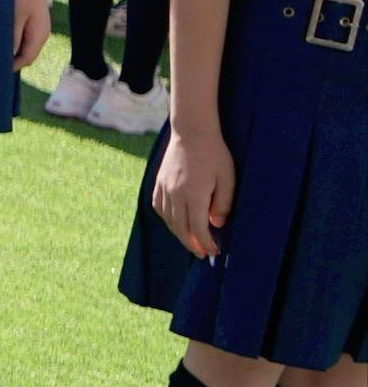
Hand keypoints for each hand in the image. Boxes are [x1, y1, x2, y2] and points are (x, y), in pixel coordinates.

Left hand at [12, 0, 51, 70]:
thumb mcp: (14, 18)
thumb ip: (13, 38)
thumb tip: (9, 56)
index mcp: (38, 37)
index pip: (26, 59)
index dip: (12, 66)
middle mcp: (42, 36)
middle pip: (28, 56)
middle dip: (14, 61)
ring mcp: (41, 30)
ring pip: (28, 48)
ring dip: (15, 52)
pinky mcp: (37, 24)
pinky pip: (28, 40)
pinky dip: (18, 44)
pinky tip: (7, 41)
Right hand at [154, 125, 230, 258]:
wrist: (191, 132)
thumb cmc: (215, 154)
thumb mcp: (227, 178)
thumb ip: (222, 203)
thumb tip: (215, 224)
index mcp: (193, 195)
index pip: (198, 228)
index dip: (205, 243)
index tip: (213, 252)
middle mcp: (175, 195)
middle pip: (180, 228)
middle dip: (191, 244)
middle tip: (201, 253)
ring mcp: (164, 189)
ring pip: (168, 220)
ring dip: (179, 234)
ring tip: (190, 240)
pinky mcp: (158, 183)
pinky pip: (159, 208)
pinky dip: (167, 219)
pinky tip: (175, 222)